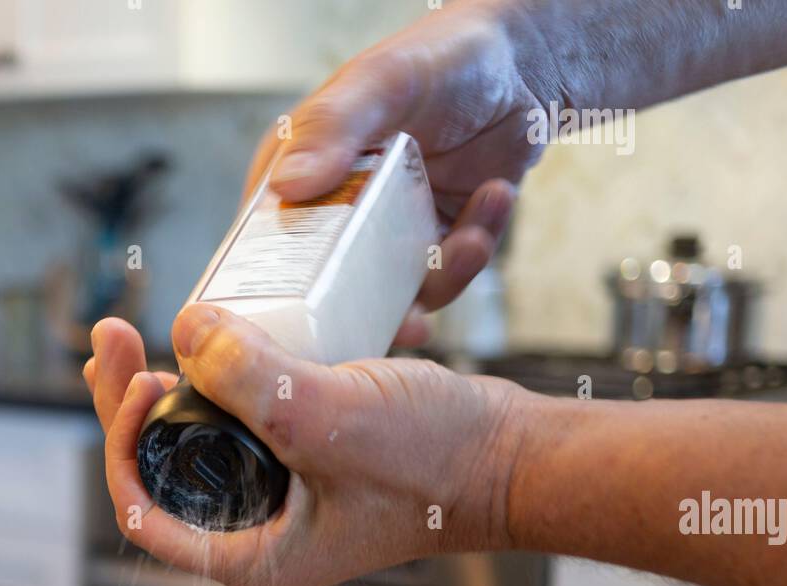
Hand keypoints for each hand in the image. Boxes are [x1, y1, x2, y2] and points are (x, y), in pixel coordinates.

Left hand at [86, 308, 524, 585]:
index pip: (144, 507)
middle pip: (161, 469)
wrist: (509, 456)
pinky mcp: (302, 458)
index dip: (120, 437)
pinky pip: (242, 420)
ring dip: (172, 385)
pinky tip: (211, 337)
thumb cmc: (437, 462)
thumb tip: (184, 330)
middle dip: (131, 402)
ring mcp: (279, 497)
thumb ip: (253, 381)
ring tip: (150, 331)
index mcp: (252, 558)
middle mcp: (257, 534)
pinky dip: (222, 379)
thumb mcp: (333, 419)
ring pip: (198, 441)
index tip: (131, 369)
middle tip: (113, 332)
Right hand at [240, 0, 554, 343]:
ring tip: (472, 241)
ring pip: (395, 299)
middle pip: (331, 293)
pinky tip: (495, 197)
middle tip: (410, 327)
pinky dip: (474, 250)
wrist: (518, 63)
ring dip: (442, 279)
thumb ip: (333, 127)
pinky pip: (445, 278)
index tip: (315, 320)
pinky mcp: (432, 247)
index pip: (268, 247)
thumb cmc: (440, 57)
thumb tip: (287, 184)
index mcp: (300, 176)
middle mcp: (337, 215)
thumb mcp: (381, 83)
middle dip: (373, 318)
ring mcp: (385, 238)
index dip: (281, 293)